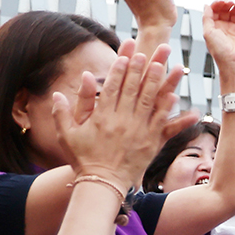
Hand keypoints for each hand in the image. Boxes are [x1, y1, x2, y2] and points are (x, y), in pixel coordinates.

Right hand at [52, 39, 196, 185]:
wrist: (102, 183)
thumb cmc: (82, 158)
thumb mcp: (66, 134)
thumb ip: (63, 111)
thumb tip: (60, 91)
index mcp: (101, 117)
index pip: (111, 87)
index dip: (119, 69)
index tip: (125, 53)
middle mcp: (120, 121)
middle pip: (132, 88)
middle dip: (140, 68)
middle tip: (148, 50)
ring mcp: (137, 131)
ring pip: (149, 101)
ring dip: (157, 82)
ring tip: (164, 65)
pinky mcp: (151, 142)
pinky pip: (162, 122)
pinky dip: (168, 109)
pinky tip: (175, 95)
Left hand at [200, 0, 234, 78]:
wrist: (234, 64)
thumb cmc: (220, 52)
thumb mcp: (208, 33)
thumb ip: (206, 18)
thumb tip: (206, 6)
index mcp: (214, 27)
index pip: (215, 11)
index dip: (218, 4)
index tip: (221, 1)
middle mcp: (225, 27)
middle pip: (226, 10)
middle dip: (228, 4)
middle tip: (230, 2)